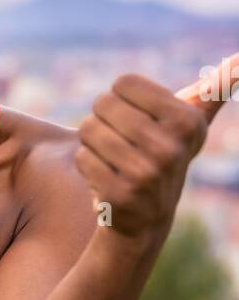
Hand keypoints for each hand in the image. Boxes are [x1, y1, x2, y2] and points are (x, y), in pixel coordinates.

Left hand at [75, 52, 238, 244]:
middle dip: (103, 117)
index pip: (124, 82)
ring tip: (112, 156)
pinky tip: (104, 176)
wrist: (147, 217)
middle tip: (119, 138)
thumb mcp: (191, 123)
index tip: (136, 117)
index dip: (121, 97)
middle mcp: (170, 149)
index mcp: (188, 121)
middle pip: (103, 103)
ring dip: (93, 140)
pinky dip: (87, 163)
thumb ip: (215, 88)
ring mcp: (145, 175)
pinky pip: (82, 157)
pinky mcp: (119, 196)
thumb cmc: (164, 154)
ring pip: (88, 129)